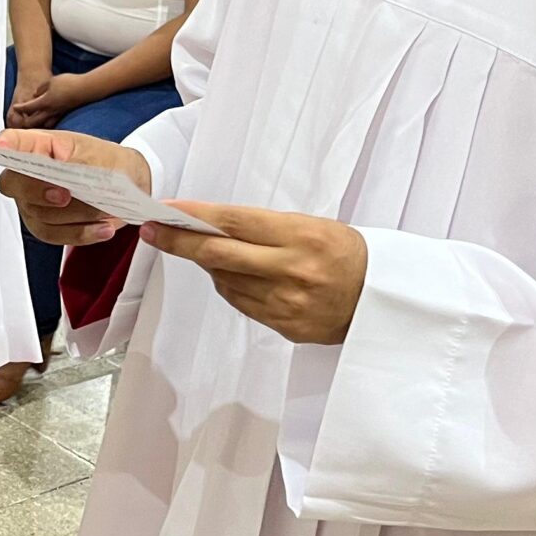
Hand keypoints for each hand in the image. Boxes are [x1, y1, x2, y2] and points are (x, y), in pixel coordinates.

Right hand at [0, 129, 150, 245]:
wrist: (128, 185)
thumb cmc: (107, 163)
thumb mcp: (97, 156)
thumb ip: (74, 166)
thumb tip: (62, 177)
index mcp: (41, 145)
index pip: (14, 142)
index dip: (4, 144)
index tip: (1, 145)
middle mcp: (28, 173)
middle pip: (14, 184)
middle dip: (37, 192)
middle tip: (65, 196)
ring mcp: (32, 201)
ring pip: (38, 214)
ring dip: (74, 214)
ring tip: (103, 210)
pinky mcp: (44, 224)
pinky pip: (53, 234)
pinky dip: (80, 233)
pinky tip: (103, 228)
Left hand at [8, 73, 90, 129]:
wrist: (86, 89)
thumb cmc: (69, 83)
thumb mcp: (51, 81)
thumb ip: (41, 88)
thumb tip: (35, 94)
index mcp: (45, 102)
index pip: (28, 107)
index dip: (20, 108)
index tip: (15, 108)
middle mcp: (50, 111)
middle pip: (33, 122)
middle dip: (25, 123)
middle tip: (19, 121)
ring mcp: (58, 114)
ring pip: (43, 124)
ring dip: (36, 125)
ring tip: (31, 124)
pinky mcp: (65, 114)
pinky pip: (52, 122)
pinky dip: (47, 123)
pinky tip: (45, 121)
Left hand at [143, 205, 367, 346]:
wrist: (383, 298)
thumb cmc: (346, 253)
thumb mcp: (312, 226)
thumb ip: (263, 229)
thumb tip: (212, 228)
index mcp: (301, 236)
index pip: (233, 222)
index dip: (193, 216)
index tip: (165, 209)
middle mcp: (292, 270)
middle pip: (218, 255)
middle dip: (178, 242)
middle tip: (151, 231)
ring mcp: (287, 302)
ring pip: (225, 281)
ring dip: (209, 266)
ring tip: (209, 252)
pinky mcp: (286, 326)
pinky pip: (241, 303)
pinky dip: (230, 287)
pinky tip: (235, 276)